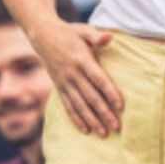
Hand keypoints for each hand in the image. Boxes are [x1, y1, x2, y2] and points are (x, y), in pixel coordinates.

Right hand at [32, 21, 122, 135]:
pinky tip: (85, 130)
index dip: (110, 93)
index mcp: (82, 61)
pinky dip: (76, 119)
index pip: (98, 80)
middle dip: (104, 113)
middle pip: (91, 97)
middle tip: (116, 126)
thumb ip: (97, 36)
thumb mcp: (83, 30)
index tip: (120, 106)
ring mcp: (64, 83)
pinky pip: (68, 106)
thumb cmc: (70, 33)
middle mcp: (73, 74)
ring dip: (91, 120)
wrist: (43, 36)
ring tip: (103, 133)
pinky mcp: (59, 88)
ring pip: (79, 105)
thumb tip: (108, 37)